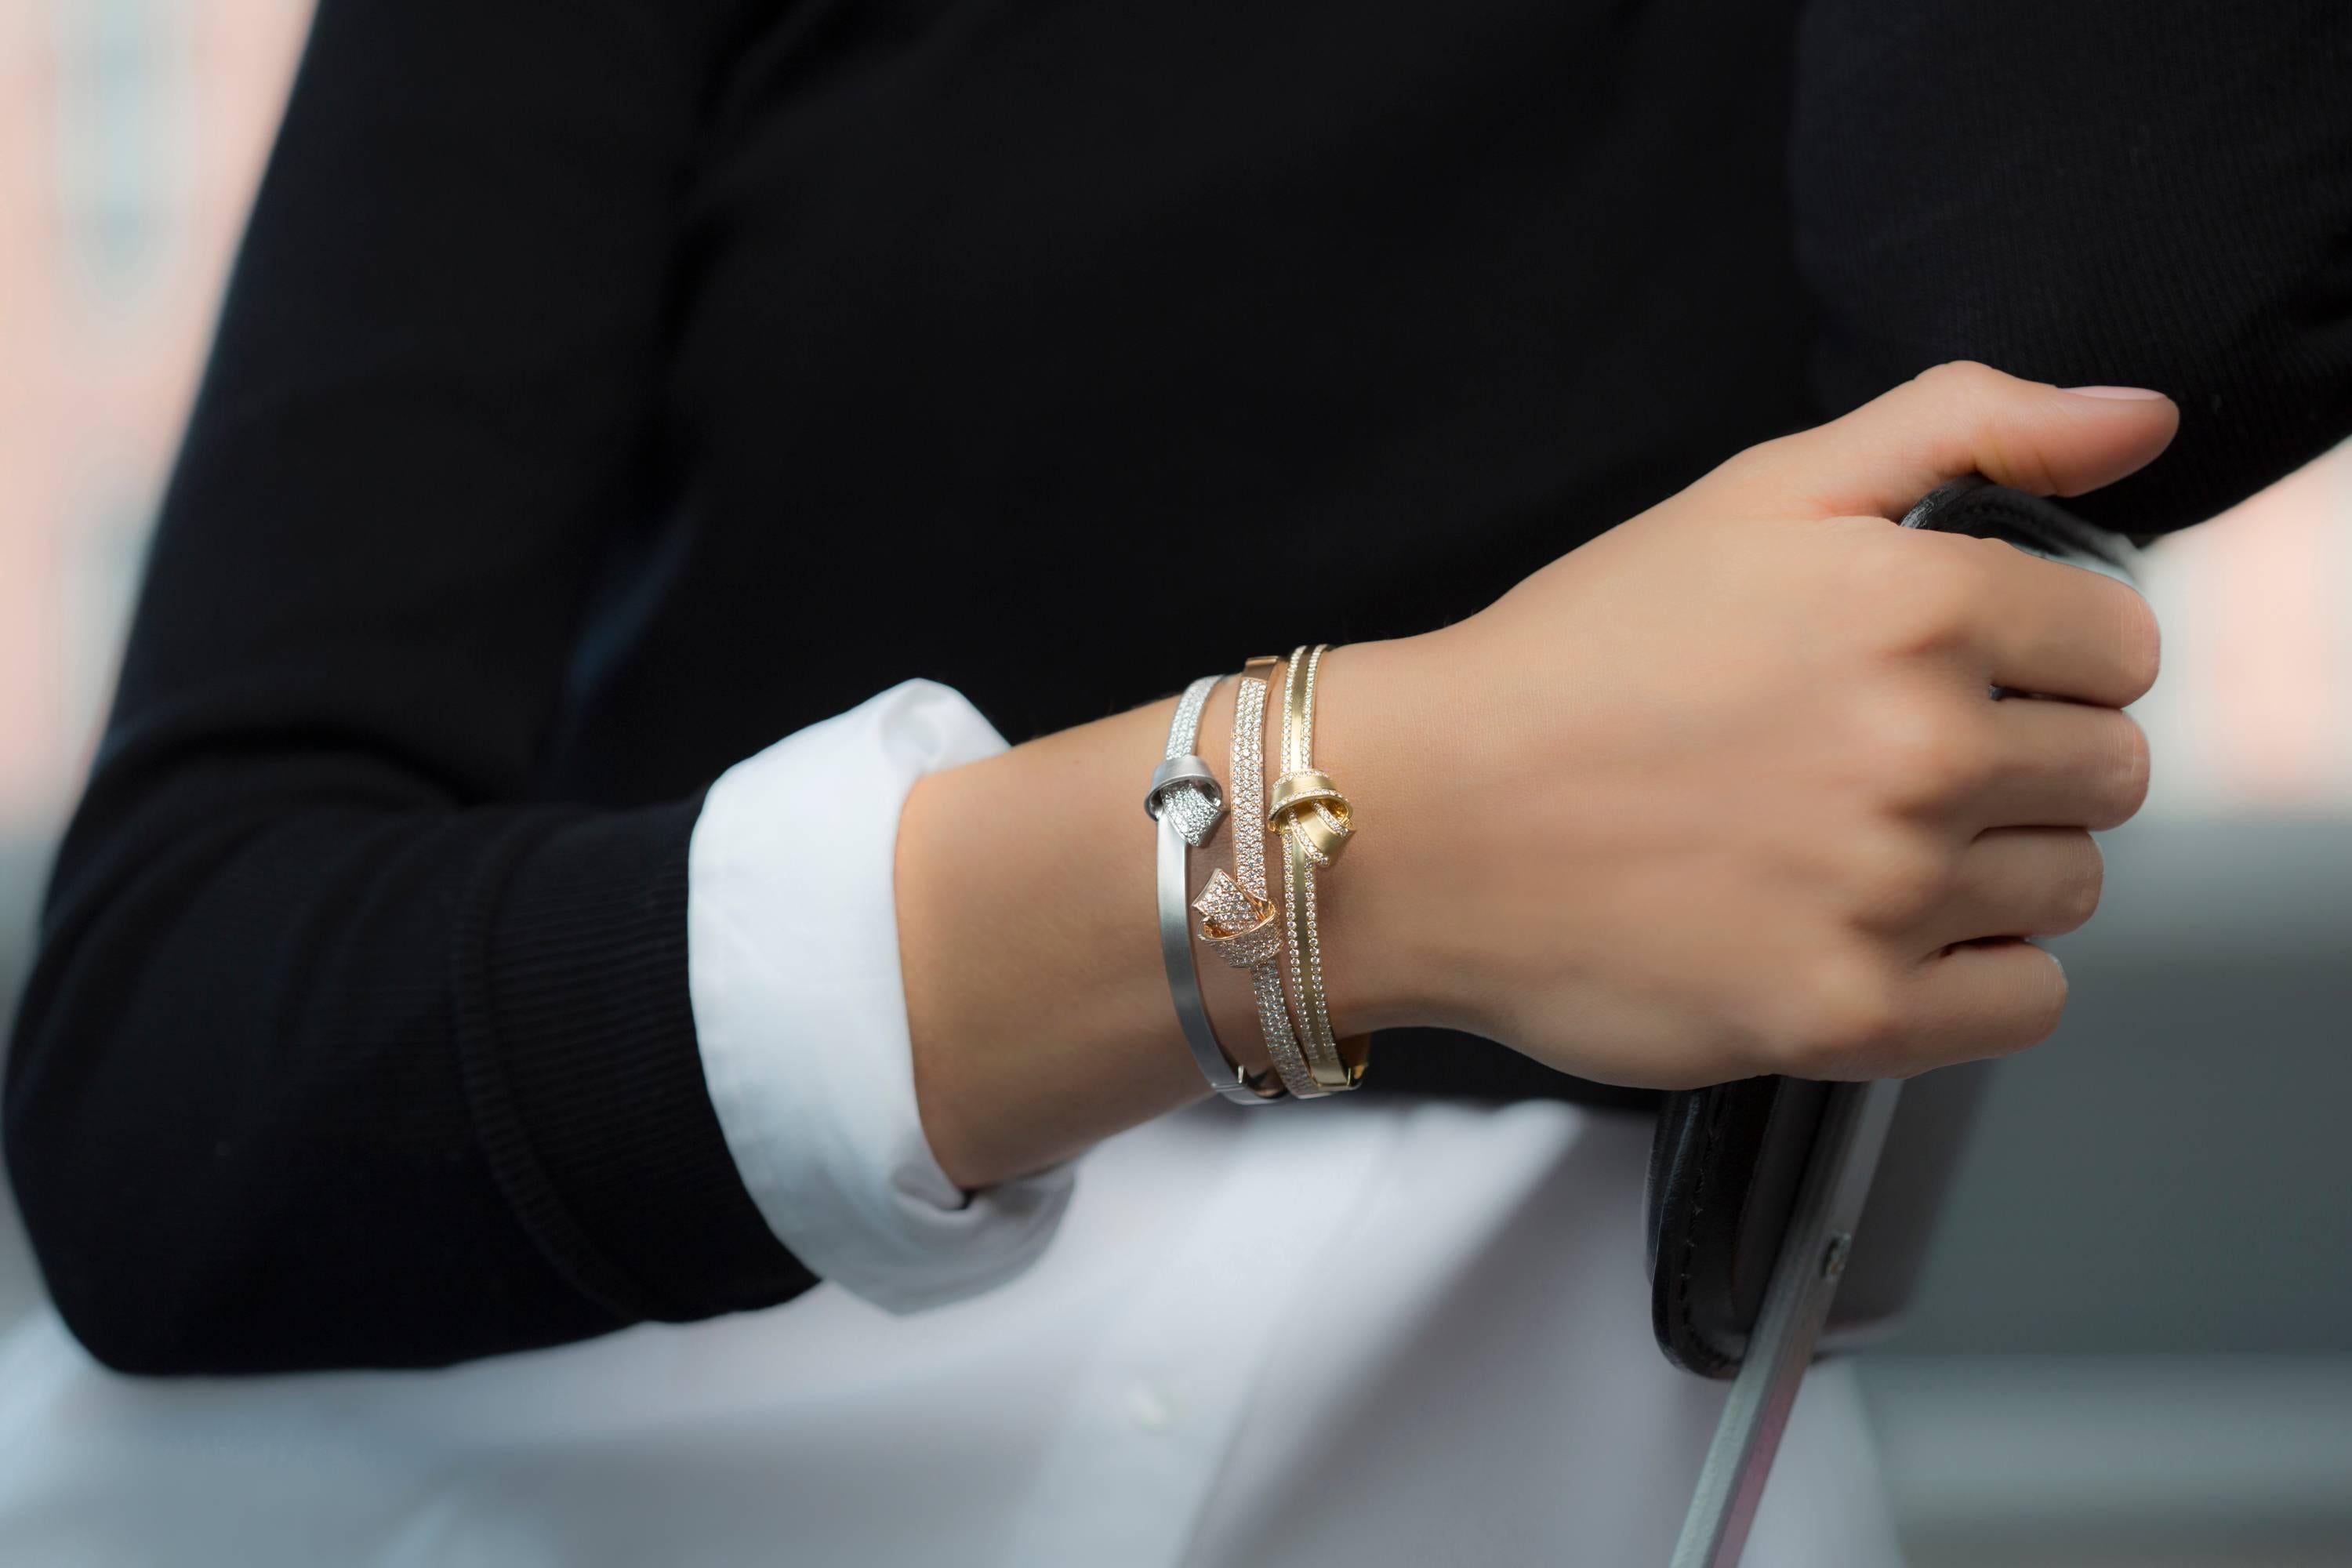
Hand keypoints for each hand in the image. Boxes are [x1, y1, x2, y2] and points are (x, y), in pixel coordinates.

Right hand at [1324, 363, 2174, 1086]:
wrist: (1418, 822)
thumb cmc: (1573, 660)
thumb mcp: (1754, 494)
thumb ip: (1962, 428)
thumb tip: (2139, 417)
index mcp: (1915, 603)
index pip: (2123, 648)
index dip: (2043, 658)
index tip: (1956, 674)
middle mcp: (1920, 751)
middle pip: (2109, 773)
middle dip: (2022, 761)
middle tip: (1886, 763)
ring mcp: (1885, 895)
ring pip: (2071, 887)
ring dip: (1993, 867)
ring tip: (1861, 846)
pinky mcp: (1846, 1015)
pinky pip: (2025, 1001)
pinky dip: (1975, 974)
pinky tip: (1875, 930)